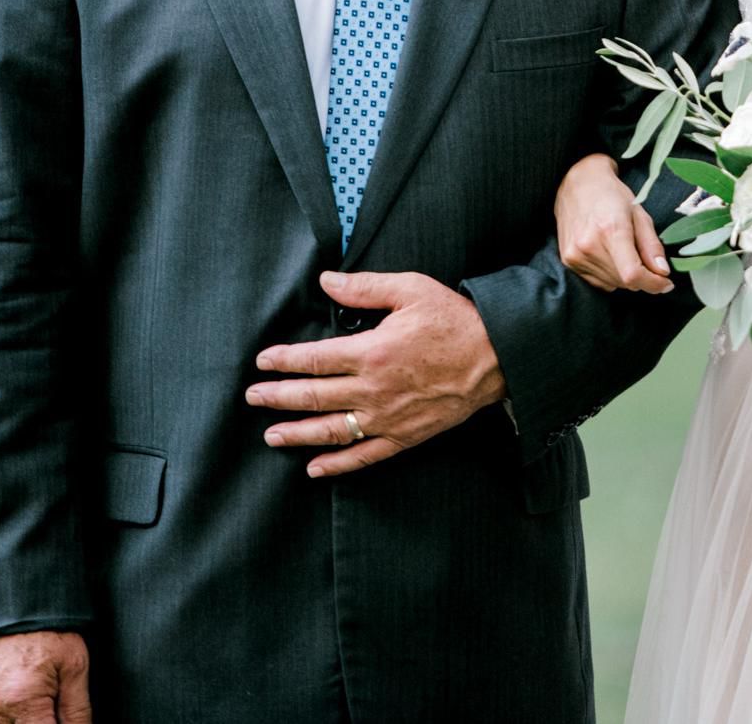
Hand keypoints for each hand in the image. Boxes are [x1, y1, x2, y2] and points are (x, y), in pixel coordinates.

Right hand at [0, 630, 90, 723]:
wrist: (13, 600)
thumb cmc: (48, 629)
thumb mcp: (74, 666)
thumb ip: (77, 710)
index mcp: (23, 702)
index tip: (64, 716)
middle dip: (41, 723)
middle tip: (54, 704)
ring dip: (25, 721)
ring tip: (41, 697)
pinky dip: (9, 717)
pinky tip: (25, 697)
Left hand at [246, 271, 506, 478]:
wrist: (498, 356)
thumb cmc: (454, 320)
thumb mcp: (410, 290)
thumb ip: (364, 287)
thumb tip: (325, 281)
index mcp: (372, 351)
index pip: (315, 359)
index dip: (285, 360)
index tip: (263, 361)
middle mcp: (374, 389)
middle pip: (314, 396)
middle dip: (279, 397)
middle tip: (253, 397)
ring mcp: (388, 417)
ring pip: (332, 431)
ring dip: (297, 433)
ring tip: (271, 435)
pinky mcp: (405, 436)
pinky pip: (365, 456)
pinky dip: (337, 465)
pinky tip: (314, 469)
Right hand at [555, 153, 671, 293]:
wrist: (577, 183)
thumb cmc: (611, 195)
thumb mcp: (640, 214)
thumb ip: (652, 245)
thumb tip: (662, 272)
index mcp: (611, 230)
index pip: (632, 274)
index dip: (653, 284)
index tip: (666, 283)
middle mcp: (589, 245)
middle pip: (625, 282)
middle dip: (643, 278)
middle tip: (647, 260)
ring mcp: (575, 255)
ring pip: (613, 284)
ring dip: (626, 277)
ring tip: (625, 251)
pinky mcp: (568, 261)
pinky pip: (599, 282)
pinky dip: (611, 276)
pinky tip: (610, 255)